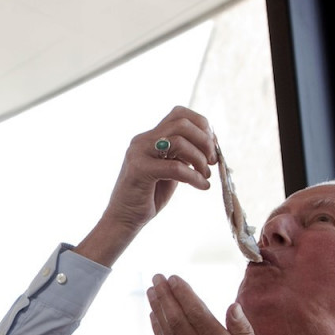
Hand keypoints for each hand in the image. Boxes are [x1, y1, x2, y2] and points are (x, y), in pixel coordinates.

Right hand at [76, 106, 216, 266]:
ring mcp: (138, 153)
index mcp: (149, 138)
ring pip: (179, 141)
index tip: (211, 145)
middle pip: (182, 123)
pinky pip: (176, 167)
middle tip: (211, 160)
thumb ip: (182, 155)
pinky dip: (194, 177)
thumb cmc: (148, 197)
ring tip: (205, 175)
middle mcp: (142, 141)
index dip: (202, 125)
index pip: (179, 114)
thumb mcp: (170, 170)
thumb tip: (210, 144)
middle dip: (204, 140)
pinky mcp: (139, 170)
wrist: (123, 220)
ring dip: (200, 158)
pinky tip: (202, 186)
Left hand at [147, 274, 277, 334]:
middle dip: (166, 296)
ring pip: (169, 333)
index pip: (196, 314)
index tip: (174, 278)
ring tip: (152, 291)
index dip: (183, 295)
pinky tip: (155, 318)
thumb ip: (244, 333)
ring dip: (159, 310)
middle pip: (178, 320)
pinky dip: (159, 331)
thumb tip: (231, 307)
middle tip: (156, 277)